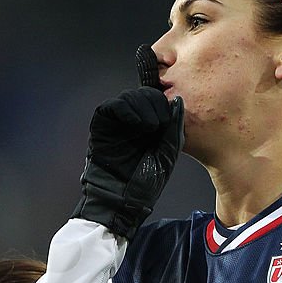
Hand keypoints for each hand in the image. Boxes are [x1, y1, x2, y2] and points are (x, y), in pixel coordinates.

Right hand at [71, 46, 183, 238]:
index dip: (165, 88)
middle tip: (163, 120)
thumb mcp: (169, 149)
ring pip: (132, 97)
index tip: (175, 83)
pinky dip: (129, 110)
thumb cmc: (147, 179)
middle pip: (147, 93)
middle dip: (158, 100)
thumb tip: (178, 100)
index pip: (158, 97)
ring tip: (154, 124)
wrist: (123, 198)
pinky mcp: (103, 123)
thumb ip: (173, 125)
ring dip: (146, 105)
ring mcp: (118, 119)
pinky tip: (142, 123)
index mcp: (152, 122)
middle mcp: (135, 117)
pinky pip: (114, 106)